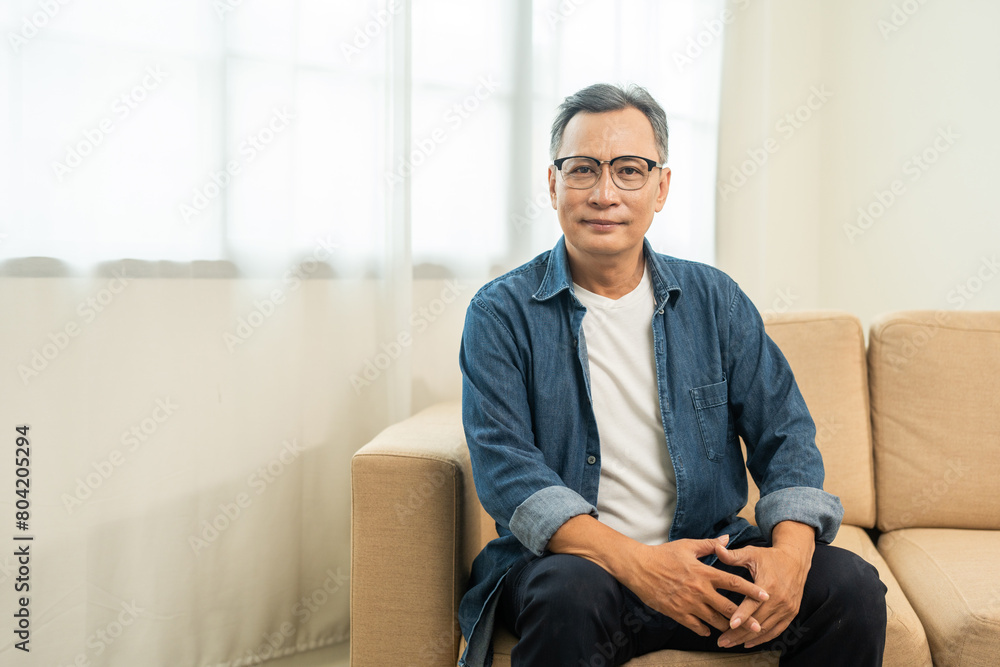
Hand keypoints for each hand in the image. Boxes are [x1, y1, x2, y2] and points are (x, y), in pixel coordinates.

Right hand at [622, 535, 769, 637]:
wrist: (639, 567)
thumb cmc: (663, 554)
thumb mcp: (687, 546)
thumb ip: (710, 545)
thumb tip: (727, 539)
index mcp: (704, 572)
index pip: (733, 581)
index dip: (751, 589)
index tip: (766, 596)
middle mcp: (699, 590)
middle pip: (728, 607)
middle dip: (745, 618)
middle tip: (758, 626)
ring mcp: (688, 603)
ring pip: (714, 620)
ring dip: (727, 626)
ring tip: (736, 631)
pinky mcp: (677, 613)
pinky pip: (696, 626)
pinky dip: (705, 629)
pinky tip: (710, 630)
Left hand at [714, 522, 814, 648]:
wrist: (795, 560)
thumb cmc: (770, 557)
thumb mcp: (752, 553)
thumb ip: (733, 555)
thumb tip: (716, 548)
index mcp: (769, 585)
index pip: (753, 603)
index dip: (742, 614)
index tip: (730, 625)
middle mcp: (780, 599)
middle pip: (757, 621)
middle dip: (739, 633)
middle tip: (722, 641)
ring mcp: (787, 609)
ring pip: (765, 629)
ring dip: (748, 638)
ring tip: (730, 644)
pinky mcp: (791, 614)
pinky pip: (776, 630)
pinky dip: (763, 639)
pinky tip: (748, 643)